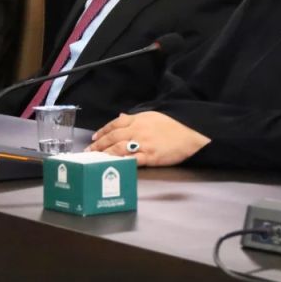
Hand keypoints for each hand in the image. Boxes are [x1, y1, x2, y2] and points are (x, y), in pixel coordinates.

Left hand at [87, 111, 210, 165]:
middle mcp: (137, 131)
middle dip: (99, 145)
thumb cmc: (174, 124)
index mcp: (138, 120)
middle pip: (113, 138)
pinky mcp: (151, 156)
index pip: (115, 125)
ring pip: (118, 149)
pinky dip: (121, 162)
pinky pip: (132, 160)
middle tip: (88, 151)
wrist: (192, 131)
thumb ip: (134, 118)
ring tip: (95, 159)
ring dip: (105, 154)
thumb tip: (120, 117)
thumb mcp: (152, 116)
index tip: (94, 137)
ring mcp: (143, 144)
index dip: (103, 131)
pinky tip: (113, 165)